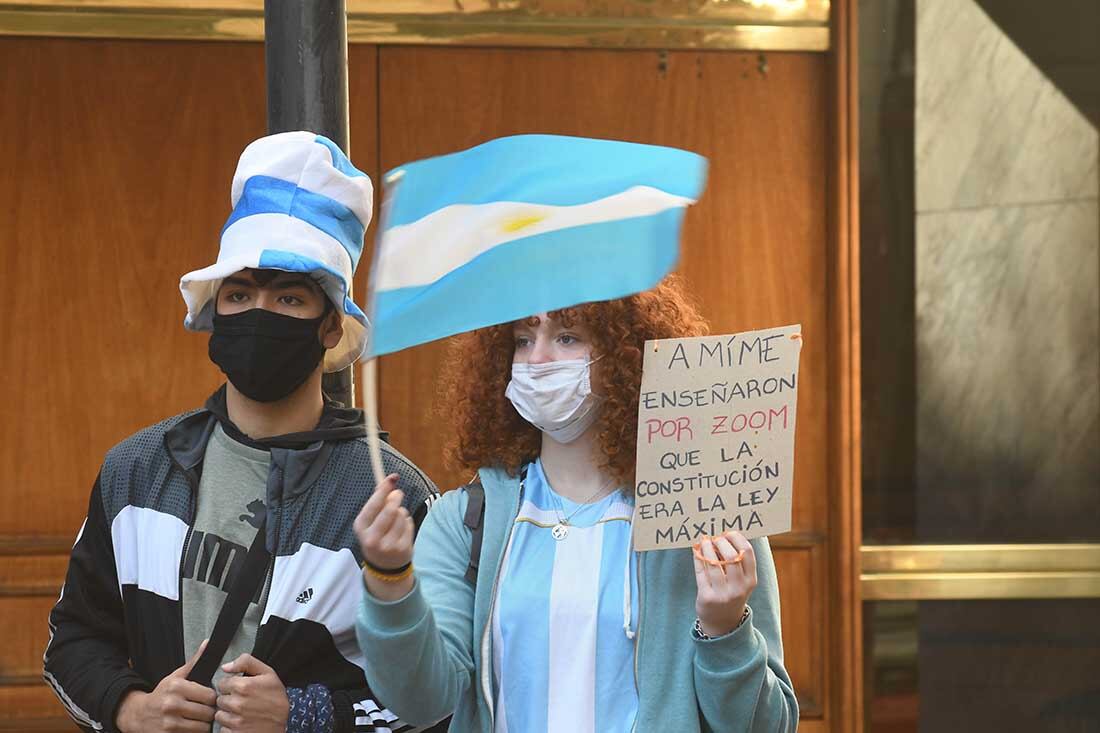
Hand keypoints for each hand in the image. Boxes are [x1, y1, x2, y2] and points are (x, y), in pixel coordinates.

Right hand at [116, 639, 215, 731]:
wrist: (138, 714)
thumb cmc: (161, 695)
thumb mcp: (175, 677)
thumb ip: (194, 662)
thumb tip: (208, 643)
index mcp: (177, 687)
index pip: (210, 695)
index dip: (212, 698)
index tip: (208, 699)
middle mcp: (172, 704)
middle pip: (208, 713)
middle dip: (208, 713)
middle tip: (205, 711)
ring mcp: (169, 723)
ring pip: (202, 727)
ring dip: (203, 725)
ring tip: (198, 720)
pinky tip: (190, 727)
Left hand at [214, 654, 288, 732]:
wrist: (282, 724)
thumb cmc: (276, 698)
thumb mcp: (268, 673)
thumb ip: (246, 662)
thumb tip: (225, 666)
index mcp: (243, 686)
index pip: (222, 683)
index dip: (231, 685)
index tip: (240, 689)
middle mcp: (237, 704)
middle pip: (220, 699)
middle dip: (229, 699)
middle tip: (243, 701)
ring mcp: (235, 720)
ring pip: (220, 714)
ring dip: (228, 713)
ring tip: (243, 712)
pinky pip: (223, 728)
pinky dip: (230, 726)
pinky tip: (242, 722)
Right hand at [354, 473, 414, 600]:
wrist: (384, 567)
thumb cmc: (377, 536)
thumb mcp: (370, 521)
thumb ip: (378, 502)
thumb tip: (390, 482)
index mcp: (360, 528)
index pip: (373, 505)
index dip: (383, 489)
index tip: (392, 478)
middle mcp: (372, 539)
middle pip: (390, 510)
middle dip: (396, 498)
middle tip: (398, 493)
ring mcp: (388, 546)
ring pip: (401, 515)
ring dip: (402, 512)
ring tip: (396, 520)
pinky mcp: (402, 549)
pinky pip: (409, 524)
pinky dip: (407, 522)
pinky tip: (401, 530)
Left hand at [693, 531, 756, 637]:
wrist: (722, 623)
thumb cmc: (731, 593)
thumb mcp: (741, 581)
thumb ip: (737, 561)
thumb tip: (725, 534)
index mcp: (751, 580)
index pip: (747, 552)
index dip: (737, 538)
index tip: (728, 533)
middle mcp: (739, 588)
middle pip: (731, 556)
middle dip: (721, 542)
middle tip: (715, 537)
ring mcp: (723, 594)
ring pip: (714, 563)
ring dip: (707, 548)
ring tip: (704, 541)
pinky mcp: (707, 597)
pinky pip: (701, 572)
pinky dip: (698, 558)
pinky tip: (696, 551)